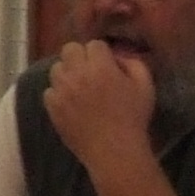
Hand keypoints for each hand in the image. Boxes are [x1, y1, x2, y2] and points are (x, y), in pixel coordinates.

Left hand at [43, 38, 157, 171]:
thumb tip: (118, 55)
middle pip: (69, 49)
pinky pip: (49, 91)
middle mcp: (77, 74)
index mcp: (101, 66)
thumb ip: (133, 63)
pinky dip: (58, 94)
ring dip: (67, 73)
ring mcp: (61, 91)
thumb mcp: (145, 86)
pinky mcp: (52, 107)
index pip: (94, 44)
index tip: (108, 66)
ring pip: (56, 68)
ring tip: (78, 86)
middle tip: (90, 72)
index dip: (102, 54)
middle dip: (80, 56)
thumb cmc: (133, 118)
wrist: (114, 150)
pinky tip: (70, 103)